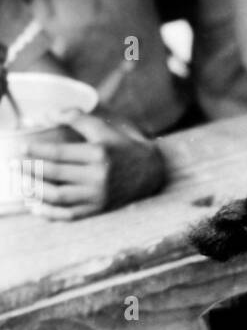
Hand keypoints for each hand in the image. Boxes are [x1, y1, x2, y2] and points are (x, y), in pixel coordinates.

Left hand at [25, 115, 165, 218]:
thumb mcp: (102, 127)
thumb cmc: (121, 145)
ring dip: (36, 191)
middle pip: (56, 175)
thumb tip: (46, 115)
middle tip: (12, 165)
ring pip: (60, 197)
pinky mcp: (99, 209)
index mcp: (99, 154)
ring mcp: (99, 196)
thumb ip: (75, 117)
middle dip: (30, 169)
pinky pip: (70, 215)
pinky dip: (50, 213)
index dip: (37, 151)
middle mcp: (99, 176)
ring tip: (20, 184)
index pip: (60, 153)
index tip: (20, 148)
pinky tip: (34, 206)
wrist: (150, 171)